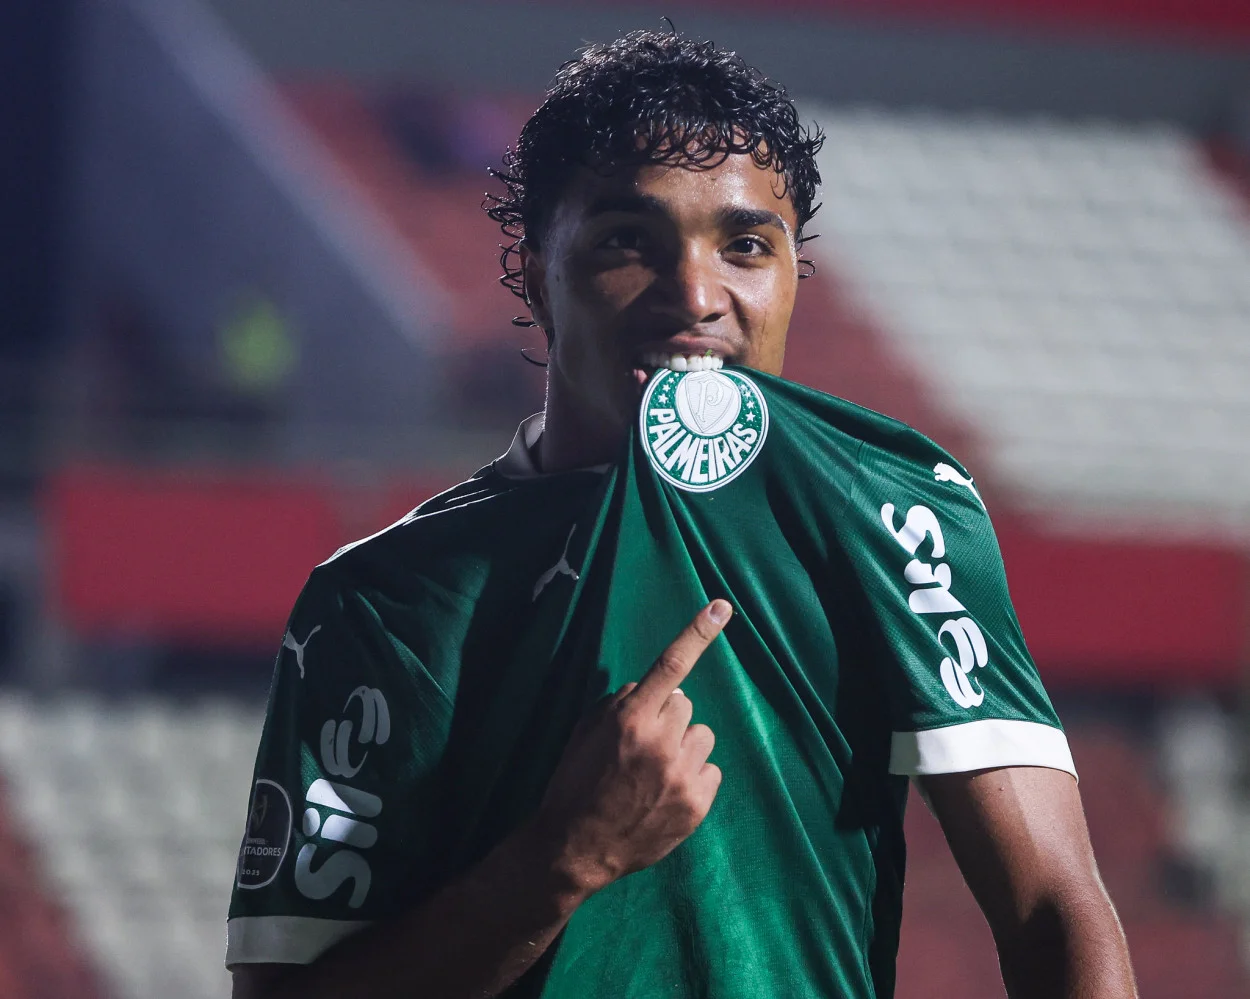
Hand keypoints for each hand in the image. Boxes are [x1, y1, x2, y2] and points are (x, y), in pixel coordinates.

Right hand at [533, 600, 731, 895]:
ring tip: (655, 772)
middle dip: (667, 718)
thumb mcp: (584, 732)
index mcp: (630, 719)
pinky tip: (666, 793)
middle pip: (685, 705)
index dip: (698, 633)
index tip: (723, 607)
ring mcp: (682, 775)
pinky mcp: (697, 804)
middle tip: (642, 745)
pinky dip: (692, 777)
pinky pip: (710, 770)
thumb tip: (654, 688)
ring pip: (702, 736)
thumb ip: (621, 703)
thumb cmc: (574, 783)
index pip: (670, 665)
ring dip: (683, 747)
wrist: (575, 849)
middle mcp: (661, 742)